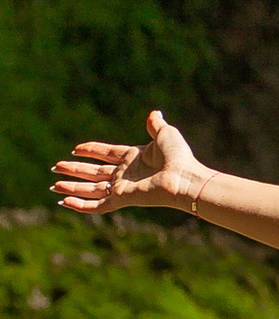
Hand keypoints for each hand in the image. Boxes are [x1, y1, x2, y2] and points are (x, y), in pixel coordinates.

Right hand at [54, 110, 203, 216]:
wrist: (183, 177)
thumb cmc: (178, 157)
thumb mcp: (165, 134)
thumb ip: (156, 125)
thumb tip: (154, 113)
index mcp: (134, 157)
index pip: (106, 153)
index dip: (91, 150)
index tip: (76, 149)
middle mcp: (125, 173)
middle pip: (94, 171)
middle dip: (74, 170)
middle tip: (56, 167)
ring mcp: (122, 187)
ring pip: (91, 188)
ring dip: (72, 187)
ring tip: (54, 184)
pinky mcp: (121, 199)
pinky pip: (97, 204)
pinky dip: (81, 205)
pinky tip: (65, 202)